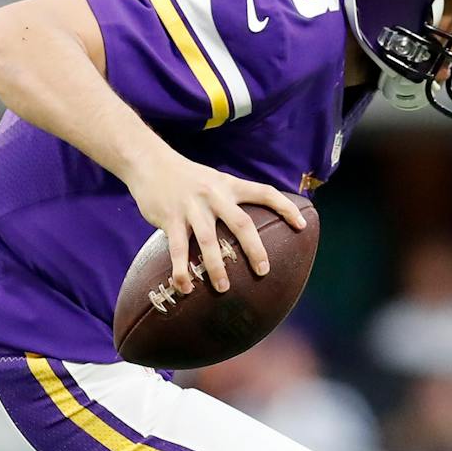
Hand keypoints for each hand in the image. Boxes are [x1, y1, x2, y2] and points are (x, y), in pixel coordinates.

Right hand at [124, 150, 307, 294]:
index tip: (302, 225)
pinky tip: (186, 287)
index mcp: (228, 185)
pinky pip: (178, 249)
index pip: (264, 193)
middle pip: (241, 223)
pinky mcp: (170, 218)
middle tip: (263, 271)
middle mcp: (214, 195)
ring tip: (223, 288)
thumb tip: (246, 225)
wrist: (149, 162)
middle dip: (254, 249)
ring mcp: (192, 207)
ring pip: (208, 240)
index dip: (285, 207)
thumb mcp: (212, 180)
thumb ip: (228, 198)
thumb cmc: (184, 177)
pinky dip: (182, 270)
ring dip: (216, 267)